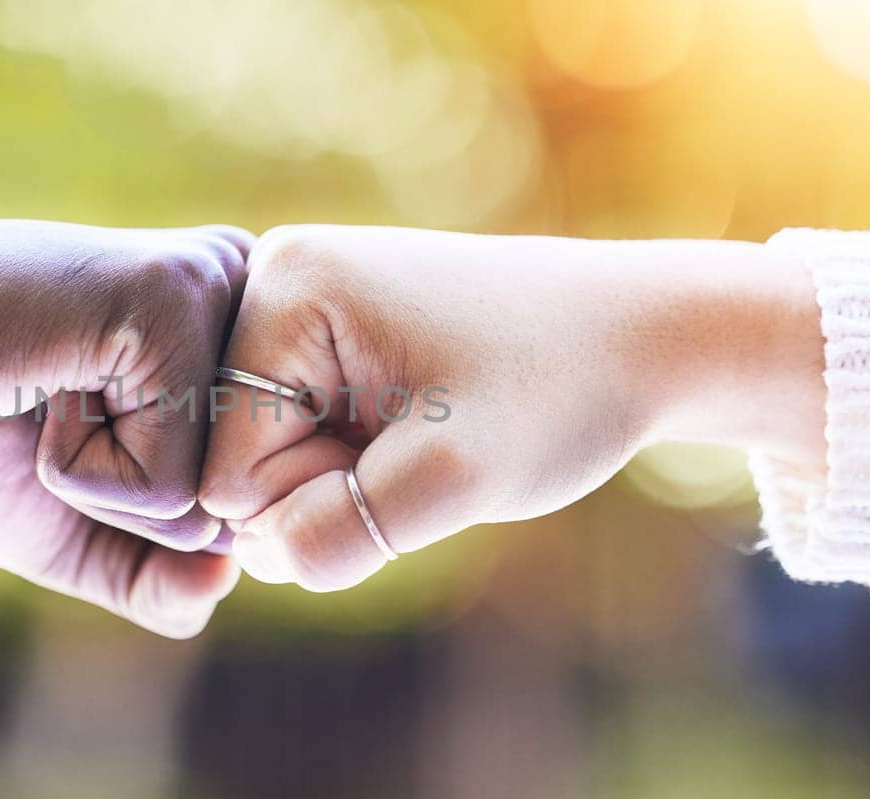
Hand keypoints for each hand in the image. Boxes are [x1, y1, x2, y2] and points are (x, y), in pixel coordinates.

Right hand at [0, 189, 251, 636]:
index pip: (249, 504)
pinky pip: (170, 483)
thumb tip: (225, 586)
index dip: (146, 517)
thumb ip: (151, 572)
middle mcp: (240, 300)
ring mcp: (212, 291)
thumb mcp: (68, 524)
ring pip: (213, 501)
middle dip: (126, 505)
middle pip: (241, 510)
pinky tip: (34, 382)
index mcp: (226, 338)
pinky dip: (81, 471)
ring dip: (100, 488)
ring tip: (41, 392)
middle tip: (45, 412)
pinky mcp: (171, 303)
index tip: (60, 429)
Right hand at [198, 225, 824, 590]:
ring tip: (427, 433)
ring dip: (346, 479)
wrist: (641, 336)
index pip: (228, 469)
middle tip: (427, 447)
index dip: (318, 499)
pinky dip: (356, 458)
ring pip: (269, 459)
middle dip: (329, 488)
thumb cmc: (556, 393)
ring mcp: (296, 303)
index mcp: (286, 288)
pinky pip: (298, 436)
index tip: (409, 455)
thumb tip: (260, 556)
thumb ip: (338, 534)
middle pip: (240, 461)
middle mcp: (272, 278)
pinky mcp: (322, 330)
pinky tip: (417, 426)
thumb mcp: (452, 478)